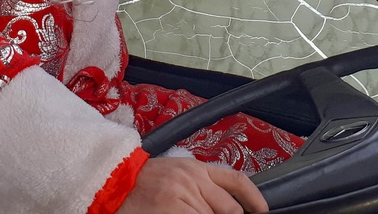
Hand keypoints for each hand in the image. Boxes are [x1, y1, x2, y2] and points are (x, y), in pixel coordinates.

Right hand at [118, 157, 267, 213]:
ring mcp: (182, 196)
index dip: (255, 199)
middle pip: (229, 209)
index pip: (237, 181)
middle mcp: (194, 180)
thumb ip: (204, 186)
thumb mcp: (178, 173)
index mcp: (197, 168)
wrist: (114, 181)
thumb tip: (229, 206)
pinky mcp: (171, 210)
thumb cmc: (145, 181)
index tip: (262, 212)